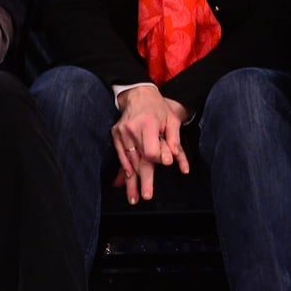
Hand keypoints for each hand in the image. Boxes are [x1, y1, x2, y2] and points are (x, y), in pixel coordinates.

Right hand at [111, 86, 190, 204]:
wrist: (138, 94)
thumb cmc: (158, 108)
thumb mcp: (172, 120)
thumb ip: (174, 141)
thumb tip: (174, 162)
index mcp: (148, 124)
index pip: (151, 150)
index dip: (158, 158)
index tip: (165, 163)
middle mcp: (132, 129)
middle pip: (139, 160)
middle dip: (143, 180)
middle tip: (146, 196)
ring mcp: (121, 133)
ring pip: (129, 161)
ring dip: (132, 180)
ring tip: (134, 197)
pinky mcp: (115, 135)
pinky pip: (120, 156)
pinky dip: (124, 169)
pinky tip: (126, 182)